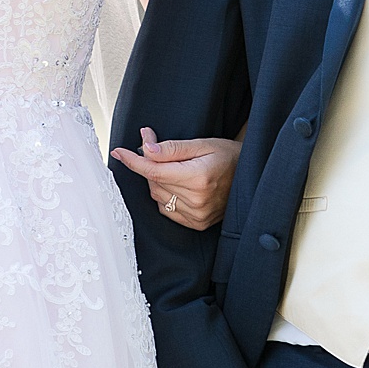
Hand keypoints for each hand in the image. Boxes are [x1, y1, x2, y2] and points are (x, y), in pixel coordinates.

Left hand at [112, 127, 240, 230]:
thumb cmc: (227, 156)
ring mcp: (197, 215)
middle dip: (149, 165)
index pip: (154, 171)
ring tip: (175, 169)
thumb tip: (145, 148)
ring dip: (158, 182)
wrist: (249, 175)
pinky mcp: (197, 224)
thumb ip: (171, 148)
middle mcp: (197, 200)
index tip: (119, 152)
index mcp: (198, 178)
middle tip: (155, 149)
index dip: (134, 161)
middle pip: (154, 183)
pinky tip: (178, 186)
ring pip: (158, 197)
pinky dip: (165, 196)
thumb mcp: (201, 144)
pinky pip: (167, 210)